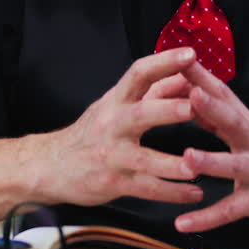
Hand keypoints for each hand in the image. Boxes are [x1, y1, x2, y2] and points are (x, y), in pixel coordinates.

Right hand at [34, 48, 204, 206]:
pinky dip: (171, 193)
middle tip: (194, 107)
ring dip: (171, 164)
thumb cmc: (93, 132)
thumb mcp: (116, 105)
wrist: (52, 165)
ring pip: (143, 159)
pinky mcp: (113, 182)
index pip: (139, 73)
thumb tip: (184, 76)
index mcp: (116, 101)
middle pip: (140, 113)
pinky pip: (145, 189)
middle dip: (167, 109)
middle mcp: (112, 124)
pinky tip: (192, 194)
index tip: (189, 54)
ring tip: (196, 167)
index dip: (164, 62)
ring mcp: (111, 155)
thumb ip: (152, 92)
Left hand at [174, 60, 248, 236]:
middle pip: (235, 121)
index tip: (180, 61)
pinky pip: (232, 210)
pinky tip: (184, 222)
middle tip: (192, 94)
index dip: (204, 78)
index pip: (225, 95)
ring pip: (235, 165)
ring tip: (187, 158)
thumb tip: (193, 97)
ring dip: (211, 161)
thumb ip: (223, 122)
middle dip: (212, 107)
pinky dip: (207, 218)